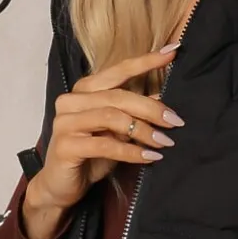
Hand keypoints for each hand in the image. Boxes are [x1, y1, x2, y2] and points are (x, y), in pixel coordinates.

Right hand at [31, 42, 184, 211]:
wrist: (61, 186)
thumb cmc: (90, 156)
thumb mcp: (117, 132)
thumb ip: (134, 114)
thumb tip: (164, 99)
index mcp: (84, 90)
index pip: (118, 70)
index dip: (146, 61)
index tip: (173, 52)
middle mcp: (71, 101)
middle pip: (118, 96)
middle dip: (152, 108)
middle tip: (176, 121)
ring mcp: (65, 122)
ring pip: (112, 117)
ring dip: (143, 130)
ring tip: (165, 142)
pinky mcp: (65, 145)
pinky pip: (105, 145)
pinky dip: (132, 152)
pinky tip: (150, 157)